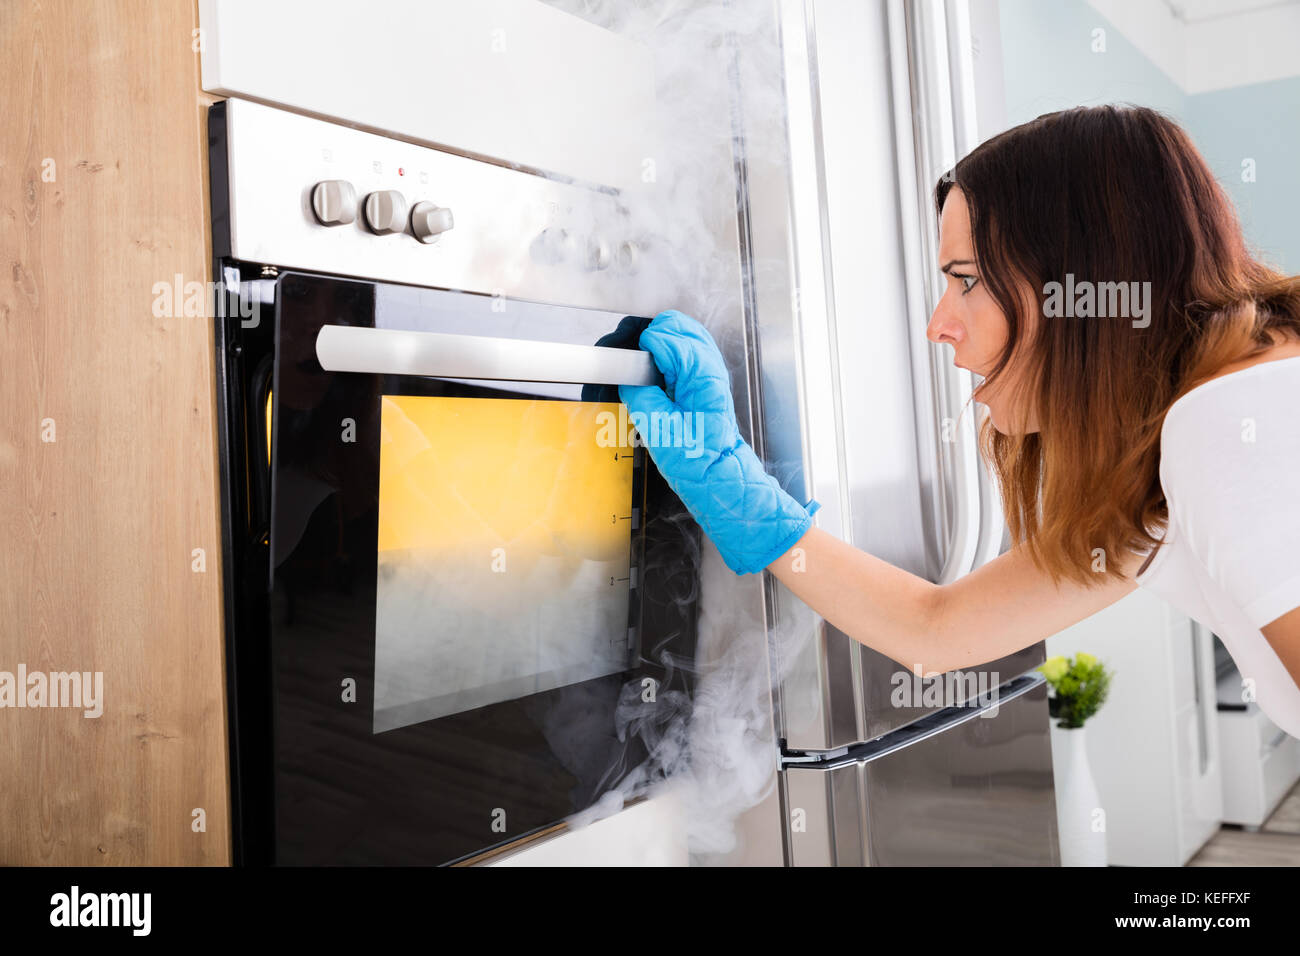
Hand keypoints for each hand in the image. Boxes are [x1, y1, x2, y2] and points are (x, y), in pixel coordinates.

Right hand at [618, 310, 818, 574]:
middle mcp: (709, 366)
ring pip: (681, 333)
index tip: (635, 372)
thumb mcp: (660, 432)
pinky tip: (659, 377)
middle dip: (652, 340)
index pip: (664, 335)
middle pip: (676, 324)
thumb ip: (641, 397)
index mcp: (700, 373)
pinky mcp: (705, 379)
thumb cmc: (697, 461)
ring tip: (649, 375)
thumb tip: (628, 379)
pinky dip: (668, 354)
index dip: (643, 350)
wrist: (720, 477)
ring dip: (660, 346)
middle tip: (640, 370)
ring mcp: (709, 370)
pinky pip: (684, 350)